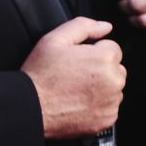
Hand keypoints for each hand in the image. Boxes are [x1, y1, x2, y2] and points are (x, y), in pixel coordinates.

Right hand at [21, 16, 124, 138]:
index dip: (92, 53)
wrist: (29, 108)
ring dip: (101, 88)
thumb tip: (106, 27)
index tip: (77, 62)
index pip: (112, 49)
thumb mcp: (54, 40)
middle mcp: (114, 81)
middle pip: (116, 69)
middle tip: (75, 77)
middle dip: (100, 70)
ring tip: (75, 91)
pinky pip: (109, 108)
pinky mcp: (107, 119)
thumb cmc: (40, 75)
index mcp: (104, 58)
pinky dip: (98, 107)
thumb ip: (83, 26)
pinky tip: (78, 104)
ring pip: (114, 89)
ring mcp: (112, 102)